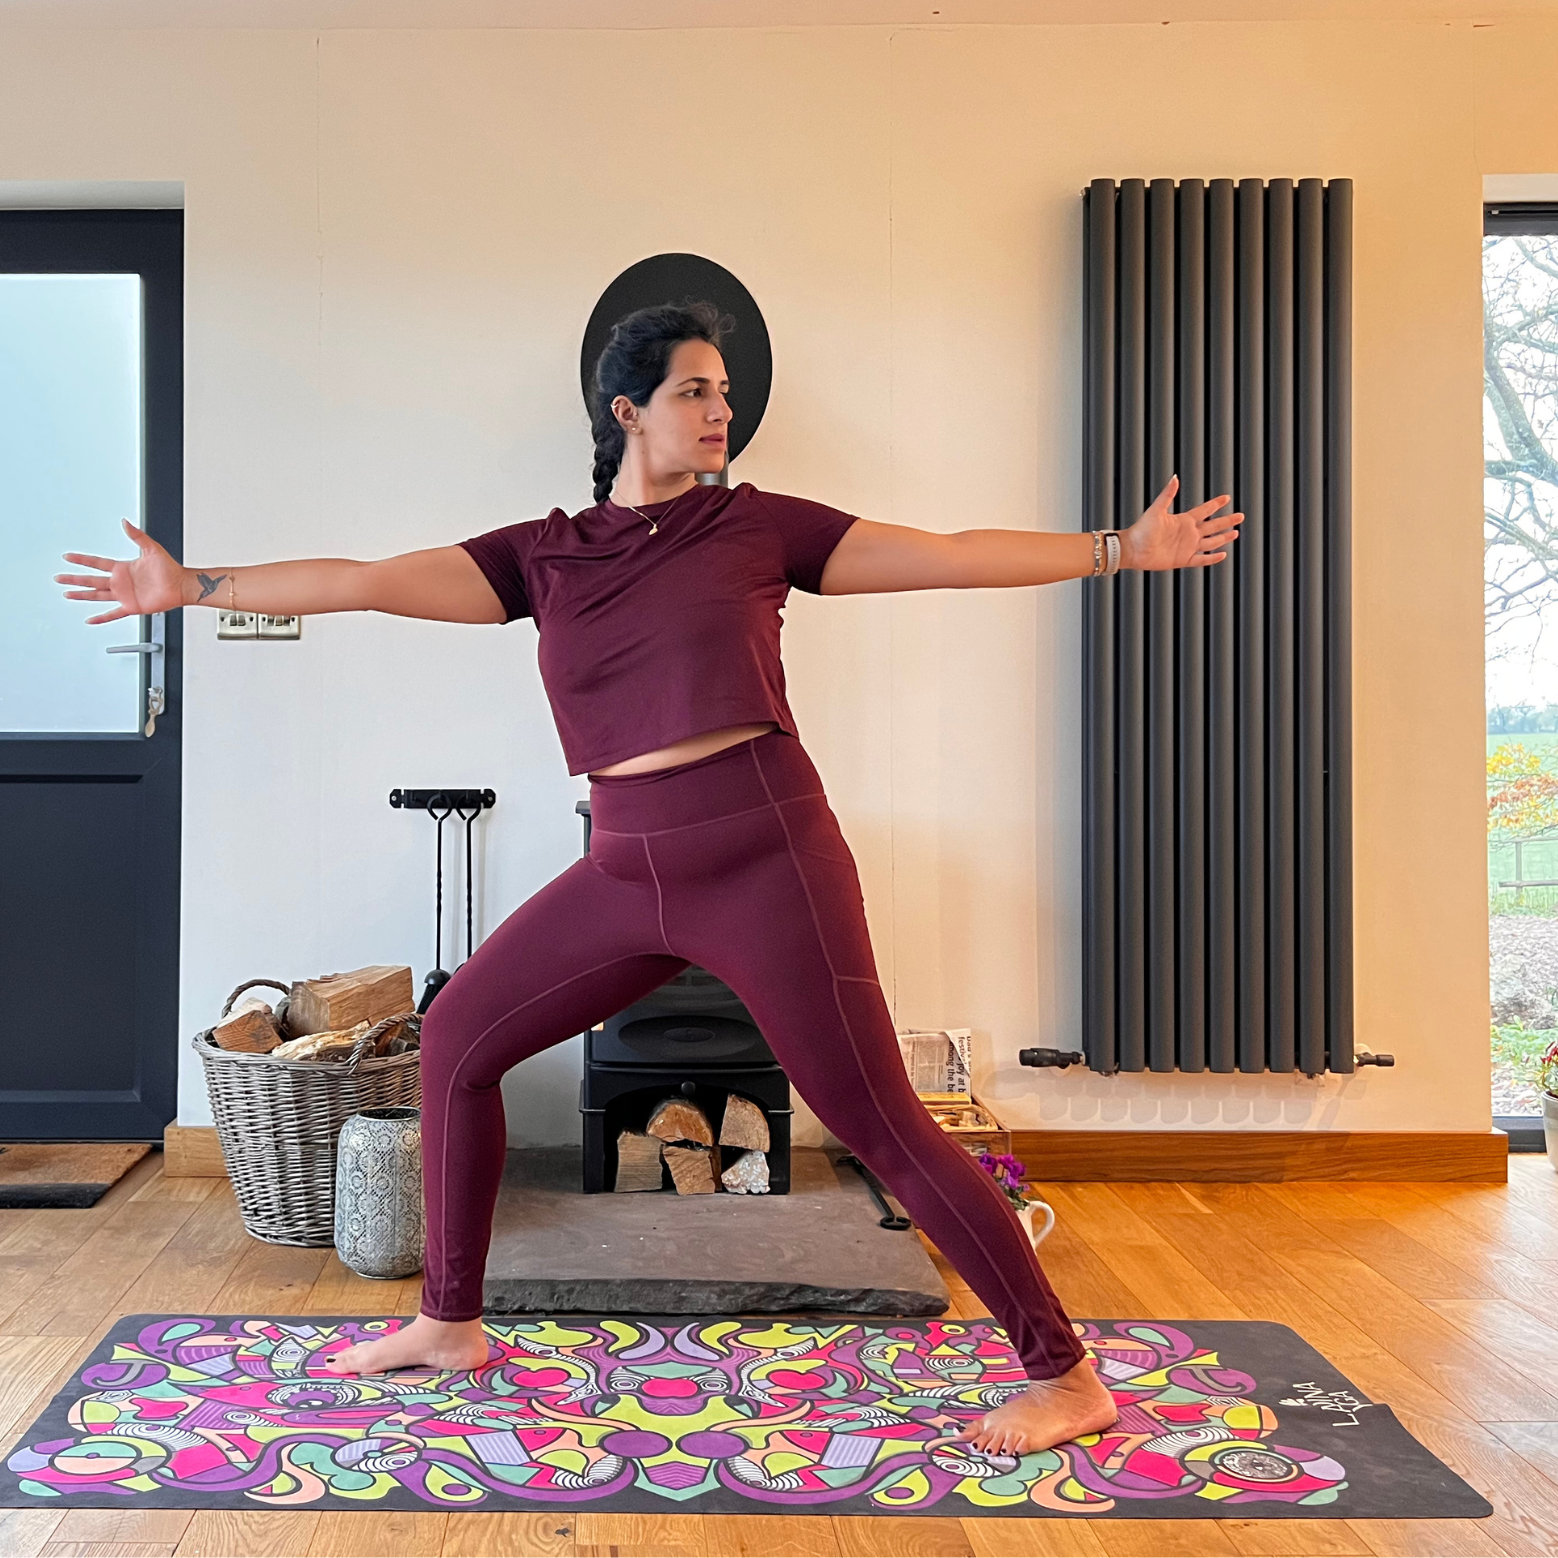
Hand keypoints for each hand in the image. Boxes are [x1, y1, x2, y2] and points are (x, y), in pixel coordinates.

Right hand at [56, 518, 187, 623]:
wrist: (181, 585)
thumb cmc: (170, 568)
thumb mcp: (152, 548)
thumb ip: (137, 536)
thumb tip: (125, 522)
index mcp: (123, 568)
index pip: (96, 563)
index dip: (82, 560)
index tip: (67, 557)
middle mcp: (121, 582)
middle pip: (92, 580)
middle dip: (74, 579)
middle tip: (59, 578)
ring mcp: (125, 595)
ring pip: (98, 595)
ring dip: (82, 595)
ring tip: (67, 594)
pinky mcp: (132, 606)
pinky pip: (114, 614)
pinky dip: (102, 617)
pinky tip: (90, 620)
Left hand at [1119, 475, 1242, 570]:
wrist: (1132, 550)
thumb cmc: (1142, 529)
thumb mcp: (1156, 510)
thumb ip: (1167, 495)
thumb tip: (1175, 477)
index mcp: (1183, 520)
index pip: (1204, 510)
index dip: (1216, 504)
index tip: (1227, 498)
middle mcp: (1188, 533)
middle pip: (1212, 525)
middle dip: (1226, 521)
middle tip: (1240, 516)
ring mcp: (1187, 547)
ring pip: (1210, 542)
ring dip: (1223, 538)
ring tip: (1235, 533)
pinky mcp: (1183, 560)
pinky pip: (1202, 559)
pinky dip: (1212, 558)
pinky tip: (1223, 554)